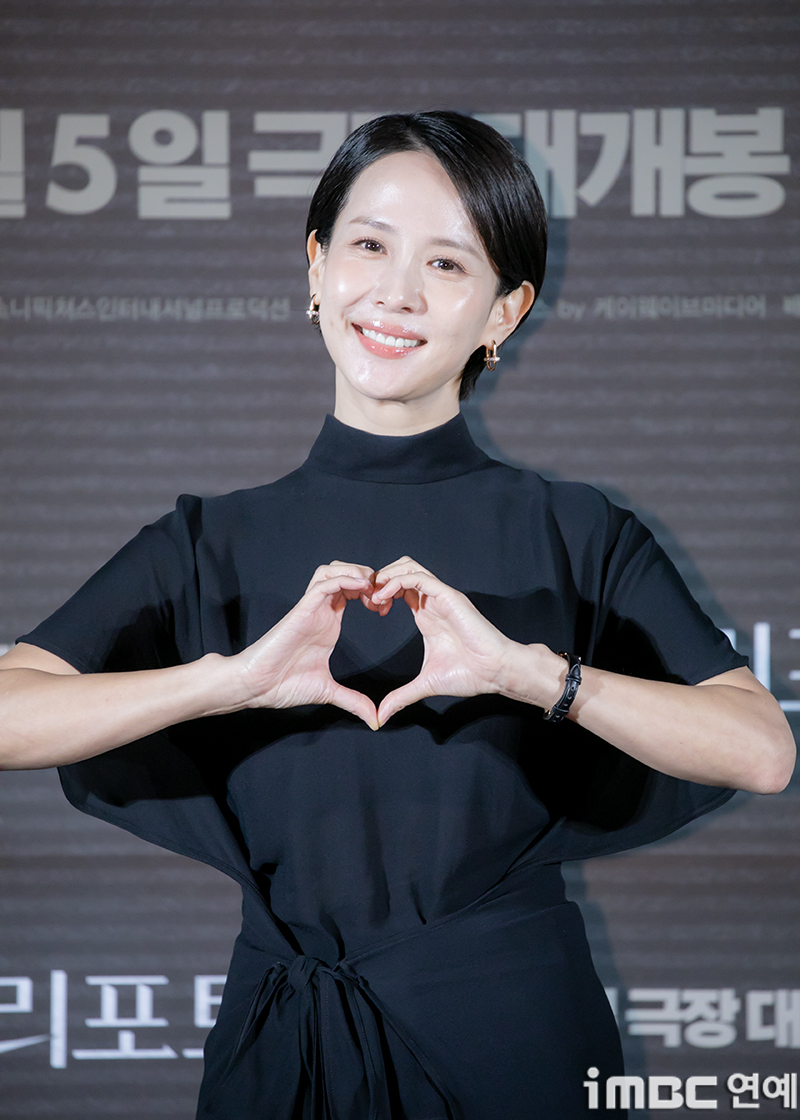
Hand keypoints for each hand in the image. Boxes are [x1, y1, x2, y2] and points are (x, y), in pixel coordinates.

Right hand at [230, 562, 379, 728]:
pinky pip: (324, 583)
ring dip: (355, 572)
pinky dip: (344, 579)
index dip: (373, 593)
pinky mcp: (302, 609)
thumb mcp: (328, 692)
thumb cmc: (283, 685)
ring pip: (333, 570)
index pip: (352, 591)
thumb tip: (374, 720)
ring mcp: (311, 608)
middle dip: (368, 576)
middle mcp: (321, 611)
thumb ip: (353, 701)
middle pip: (345, 572)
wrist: (256, 686)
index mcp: (329, 623)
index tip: (386, 608)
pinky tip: (360, 588)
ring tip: (371, 588)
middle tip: (383, 595)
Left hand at [370, 557, 520, 725]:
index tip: (370, 610)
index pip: (400, 587)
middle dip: (380, 579)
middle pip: (402, 568)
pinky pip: (419, 577)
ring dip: (387, 576)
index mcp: (427, 614)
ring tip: (375, 596)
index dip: (380, 593)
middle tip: (367, 599)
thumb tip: (382, 716)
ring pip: (409, 566)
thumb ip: (402, 696)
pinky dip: (398, 582)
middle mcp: (433, 601)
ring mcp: (441, 596)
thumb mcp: (425, 685)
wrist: (496, 672)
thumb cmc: (469, 674)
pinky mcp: (449, 596)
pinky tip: (385, 598)